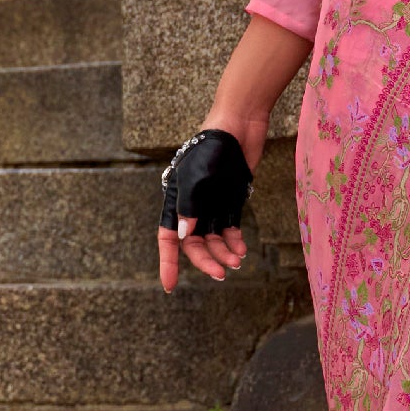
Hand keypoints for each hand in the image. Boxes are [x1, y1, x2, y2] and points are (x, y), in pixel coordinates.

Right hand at [157, 13, 307, 291]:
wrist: (239, 124)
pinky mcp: (231, 200)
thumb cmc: (212, 148)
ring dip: (223, 252)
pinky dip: (235, 241)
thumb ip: (190, 208)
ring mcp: (212, 203)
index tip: (169, 286)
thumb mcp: (198, 178)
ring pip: (214, 239)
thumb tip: (183, 237)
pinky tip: (242, 250)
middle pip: (194, 243)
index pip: (167, 237)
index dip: (168, 262)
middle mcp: (192, 205)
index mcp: (176, 199)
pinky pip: (230, 229)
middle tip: (221, 274)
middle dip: (206, 260)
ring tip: (236, 262)